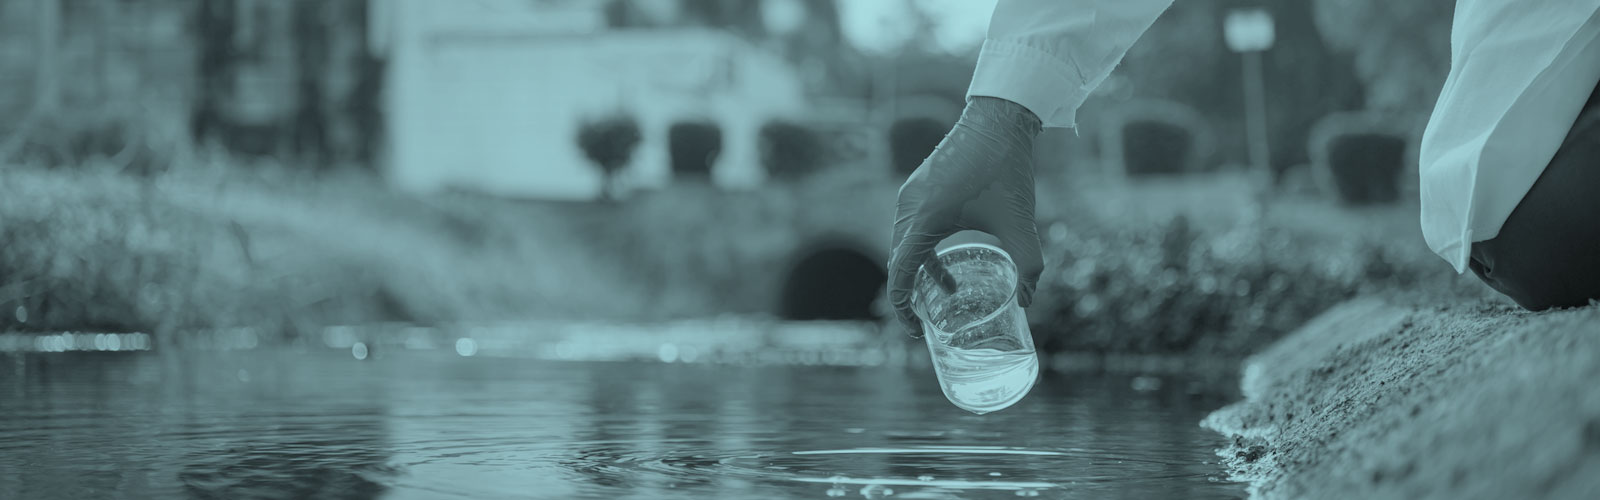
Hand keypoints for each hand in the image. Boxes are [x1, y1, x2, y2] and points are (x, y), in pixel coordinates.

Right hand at [888, 96, 1044, 337]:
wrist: (998, 118)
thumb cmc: (1005, 168)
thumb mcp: (1019, 222)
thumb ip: (1028, 264)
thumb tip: (1028, 300)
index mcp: (923, 220)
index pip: (899, 276)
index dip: (904, 310)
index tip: (918, 331)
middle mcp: (908, 207)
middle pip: (897, 263)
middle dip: (910, 295)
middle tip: (930, 321)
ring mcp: (910, 195)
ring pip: (903, 245)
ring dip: (918, 272)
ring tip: (944, 295)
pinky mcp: (919, 187)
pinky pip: (910, 228)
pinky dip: (922, 251)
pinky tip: (947, 262)